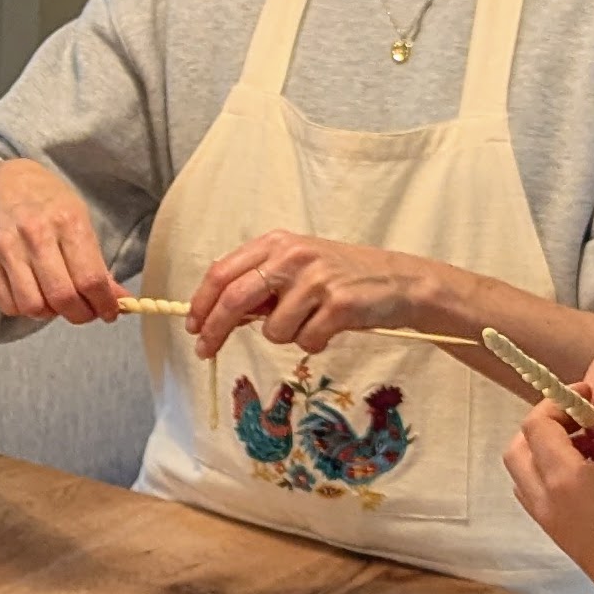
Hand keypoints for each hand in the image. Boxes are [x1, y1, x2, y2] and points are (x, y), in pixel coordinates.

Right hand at [0, 161, 121, 323]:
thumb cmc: (49, 204)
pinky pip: (8, 304)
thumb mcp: (81, 222)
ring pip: (32, 306)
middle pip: (62, 297)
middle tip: (84, 312)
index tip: (109, 312)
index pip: (90, 279)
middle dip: (80, 314)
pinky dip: (24, 309)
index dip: (104, 304)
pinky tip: (34, 295)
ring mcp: (7, 248)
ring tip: (55, 302)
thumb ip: (98, 266)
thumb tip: (119, 303)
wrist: (4, 183)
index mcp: (67, 221)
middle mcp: (36, 234)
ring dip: (50, 313)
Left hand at [187, 231, 445, 360]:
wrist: (400, 281)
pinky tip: (331, 328)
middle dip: (215, 330)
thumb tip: (218, 315)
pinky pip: (306, 341)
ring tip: (311, 322)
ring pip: (273, 330)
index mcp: (277, 243)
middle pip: (234, 299)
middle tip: (204, 351)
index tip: (193, 326)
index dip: (201, 302)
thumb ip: (262, 284)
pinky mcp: (339, 305)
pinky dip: (314, 343)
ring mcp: (316, 279)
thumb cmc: (343, 277)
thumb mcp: (298, 267)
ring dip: (287, 336)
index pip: (223, 272)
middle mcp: (293, 256)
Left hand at [502, 393, 593, 593]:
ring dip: (547, 451)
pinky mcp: (562, 537)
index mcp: (560, 477)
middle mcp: (543, 499)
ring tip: (592, 446)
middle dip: (546, 424)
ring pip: (526, 474)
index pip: (536, 424)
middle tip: (585, 418)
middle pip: (520, 448)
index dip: (559, 401)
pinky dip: (555, 476)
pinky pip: (540, 496)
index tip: (590, 396)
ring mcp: (549, 522)